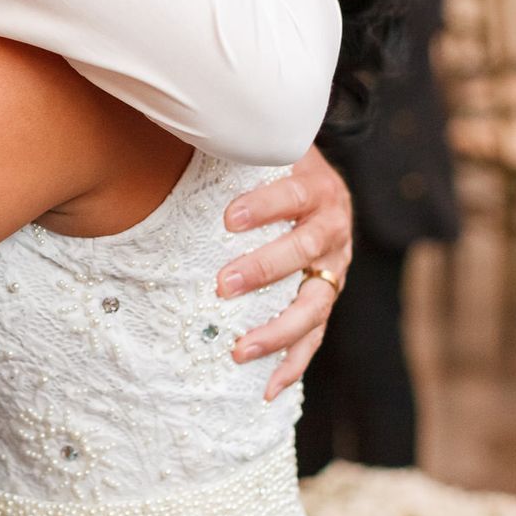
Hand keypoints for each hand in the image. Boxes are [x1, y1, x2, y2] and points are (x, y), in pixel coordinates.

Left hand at [217, 148, 352, 401]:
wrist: (317, 180)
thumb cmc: (273, 164)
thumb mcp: (261, 148)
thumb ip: (231, 146)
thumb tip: (181, 126)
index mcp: (318, 188)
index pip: (294, 194)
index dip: (265, 206)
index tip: (229, 218)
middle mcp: (333, 229)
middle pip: (305, 252)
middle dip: (265, 270)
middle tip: (223, 285)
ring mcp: (334, 269)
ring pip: (314, 305)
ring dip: (278, 330)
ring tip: (239, 350)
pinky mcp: (327, 298)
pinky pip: (314, 336)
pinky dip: (292, 364)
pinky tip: (267, 389)